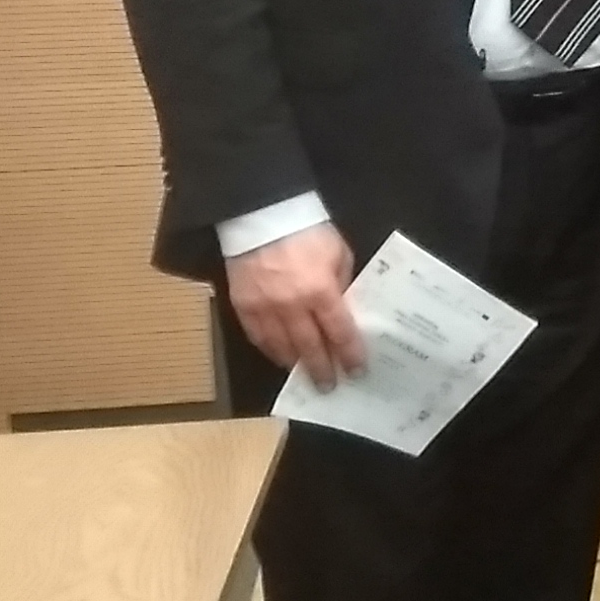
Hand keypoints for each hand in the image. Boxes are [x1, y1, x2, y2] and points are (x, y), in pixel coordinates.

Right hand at [223, 222, 364, 385]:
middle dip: (322, 369)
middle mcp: (292, 306)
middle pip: (309, 348)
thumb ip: (342, 284)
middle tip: (330, 386)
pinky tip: (280, 357)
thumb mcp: (338, 254)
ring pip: (281, 348)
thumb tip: (345, 311)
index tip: (357, 371)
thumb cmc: (308, 231)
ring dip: (295, 365)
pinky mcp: (242, 305)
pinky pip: (257, 337)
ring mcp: (264, 308)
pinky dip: (270, 351)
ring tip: (305, 376)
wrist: (261, 214)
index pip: (339, 333)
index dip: (349, 355)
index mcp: (321, 291)